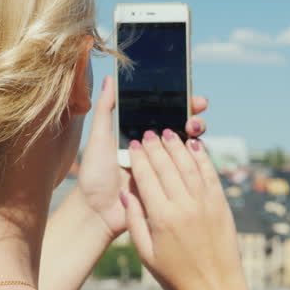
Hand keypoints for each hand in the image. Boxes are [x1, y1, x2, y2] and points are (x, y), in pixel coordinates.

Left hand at [77, 76, 207, 237]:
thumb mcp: (99, 138)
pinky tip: (194, 152)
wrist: (96, 211)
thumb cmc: (94, 174)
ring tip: (192, 132)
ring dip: (195, 137)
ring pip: (188, 147)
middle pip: (182, 127)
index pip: (165, 113)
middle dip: (194, 118)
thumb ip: (105, 109)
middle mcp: (154, 147)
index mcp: (139, 133)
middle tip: (194, 117)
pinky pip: (186, 170)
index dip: (181, 103)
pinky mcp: (169, 184)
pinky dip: (194, 160)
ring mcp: (164, 166)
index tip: (192, 97)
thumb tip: (110, 78)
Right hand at [122, 129, 246, 289]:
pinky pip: (210, 174)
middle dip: (156, 146)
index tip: (133, 144)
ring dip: (177, 146)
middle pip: (167, 166)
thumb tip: (126, 194)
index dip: (139, 158)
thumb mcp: (147, 254)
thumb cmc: (176, 278)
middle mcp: (184, 206)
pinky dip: (202, 157)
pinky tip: (194, 145)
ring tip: (168, 133)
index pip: (147, 177)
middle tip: (148, 132)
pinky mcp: (221, 205)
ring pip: (189, 165)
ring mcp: (206, 203)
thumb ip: (135, 222)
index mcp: (162, 218)